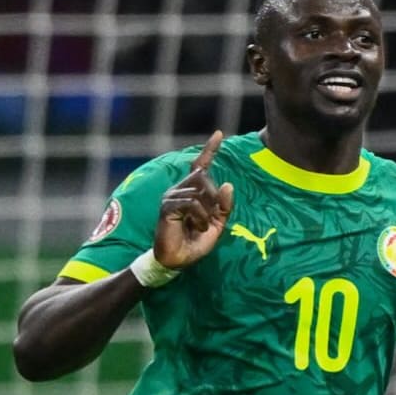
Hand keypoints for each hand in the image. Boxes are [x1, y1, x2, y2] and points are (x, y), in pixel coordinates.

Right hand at [155, 130, 234, 268]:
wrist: (177, 260)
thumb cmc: (194, 241)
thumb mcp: (217, 224)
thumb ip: (224, 206)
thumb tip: (228, 184)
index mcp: (190, 192)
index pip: (200, 166)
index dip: (210, 150)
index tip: (219, 134)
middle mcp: (178, 190)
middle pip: (204, 178)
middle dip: (214, 198)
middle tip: (210, 219)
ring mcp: (171, 197)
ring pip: (200, 191)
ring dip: (207, 212)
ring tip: (200, 227)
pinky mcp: (167, 207)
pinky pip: (192, 203)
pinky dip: (200, 216)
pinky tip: (197, 227)